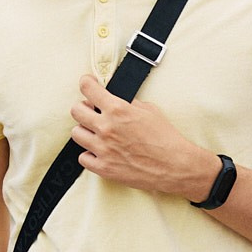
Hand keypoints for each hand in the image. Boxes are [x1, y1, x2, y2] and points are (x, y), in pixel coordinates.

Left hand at [68, 74, 220, 199]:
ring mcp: (103, 149)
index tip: (87, 84)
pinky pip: (83, 157)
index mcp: (118, 109)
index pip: (88, 88)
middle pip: (76, 111)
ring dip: (86, 131)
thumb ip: (128, 103)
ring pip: (77, 133)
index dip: (86, 83)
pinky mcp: (104, 168)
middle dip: (84, 108)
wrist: (175, 166)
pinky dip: (90, 154)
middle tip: (93, 111)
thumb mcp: (149, 110)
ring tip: (98, 134)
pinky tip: (101, 152)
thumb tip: (115, 99)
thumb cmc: (166, 138)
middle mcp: (106, 128)